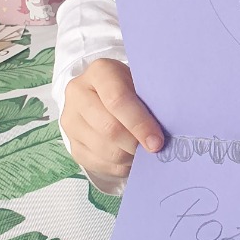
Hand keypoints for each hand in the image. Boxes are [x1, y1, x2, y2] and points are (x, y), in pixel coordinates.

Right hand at [61, 58, 162, 180]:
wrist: (103, 94)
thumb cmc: (131, 87)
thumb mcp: (141, 83)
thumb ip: (151, 100)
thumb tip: (168, 130)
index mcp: (99, 72)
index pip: (117, 100)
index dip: (139, 124)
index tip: (157, 142)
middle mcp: (78, 93)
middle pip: (109, 128)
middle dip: (136, 144)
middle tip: (154, 150)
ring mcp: (71, 121)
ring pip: (105, 150)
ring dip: (129, 157)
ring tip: (144, 153)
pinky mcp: (72, 144)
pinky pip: (99, 164)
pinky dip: (120, 167)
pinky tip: (131, 159)